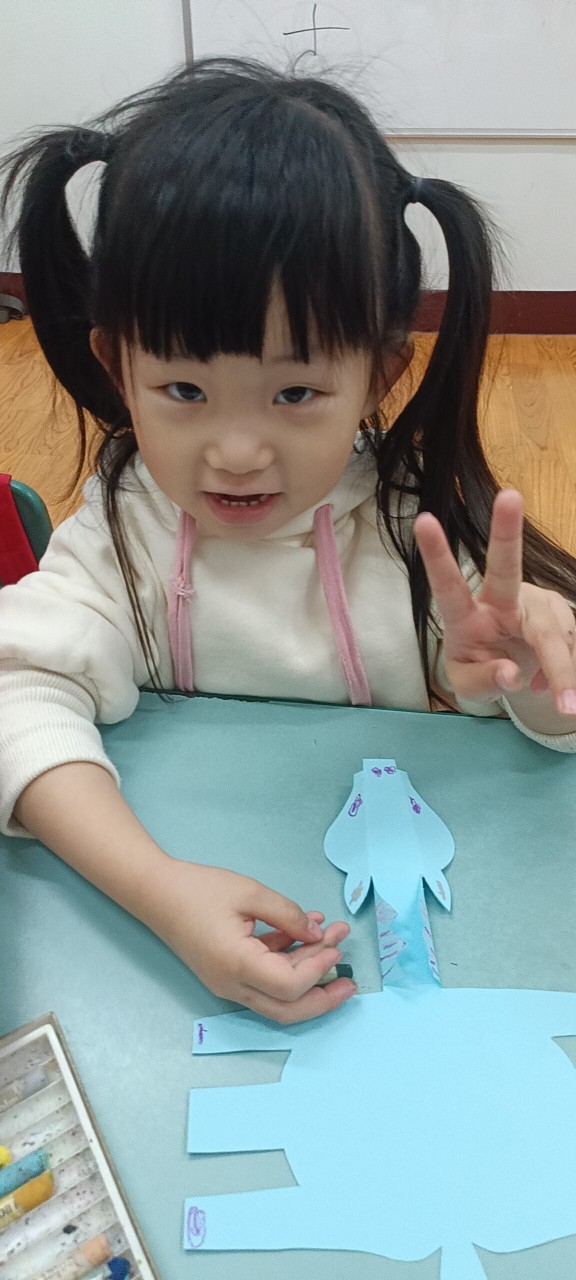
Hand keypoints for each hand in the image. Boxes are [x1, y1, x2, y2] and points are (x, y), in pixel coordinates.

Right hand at [149, 858, 355, 1022]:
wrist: (155, 893)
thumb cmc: (199, 889)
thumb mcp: (250, 893)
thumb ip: (288, 915)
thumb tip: (318, 935)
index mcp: (238, 966)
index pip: (290, 986)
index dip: (318, 968)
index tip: (335, 944)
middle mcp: (232, 985)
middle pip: (287, 1010)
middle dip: (323, 999)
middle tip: (351, 983)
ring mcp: (227, 984)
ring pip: (277, 999)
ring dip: (308, 974)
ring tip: (334, 940)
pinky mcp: (226, 975)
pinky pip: (264, 980)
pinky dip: (287, 962)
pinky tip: (306, 933)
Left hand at [414, 489, 575, 714]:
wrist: (512, 669)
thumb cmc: (480, 669)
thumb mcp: (471, 687)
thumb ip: (487, 681)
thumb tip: (512, 674)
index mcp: (466, 615)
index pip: (448, 586)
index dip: (437, 555)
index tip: (424, 521)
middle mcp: (500, 599)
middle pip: (506, 566)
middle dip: (507, 530)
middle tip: (510, 494)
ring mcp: (534, 601)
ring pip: (554, 631)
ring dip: (564, 670)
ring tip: (565, 706)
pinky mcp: (561, 611)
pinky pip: (571, 642)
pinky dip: (568, 673)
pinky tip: (556, 689)